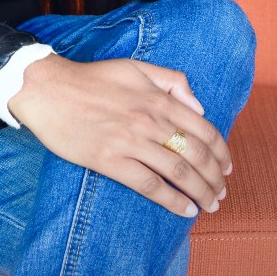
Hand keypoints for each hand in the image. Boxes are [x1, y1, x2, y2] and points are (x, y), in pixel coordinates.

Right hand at [9, 54, 230, 217]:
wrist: (49, 89)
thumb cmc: (91, 78)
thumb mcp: (135, 67)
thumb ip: (171, 80)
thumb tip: (199, 105)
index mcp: (157, 98)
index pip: (203, 130)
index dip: (221, 152)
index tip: (227, 166)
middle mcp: (149, 121)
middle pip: (196, 155)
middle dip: (215, 178)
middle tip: (222, 191)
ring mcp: (130, 142)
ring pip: (178, 172)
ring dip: (201, 192)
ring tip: (210, 204)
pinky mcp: (110, 161)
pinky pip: (150, 186)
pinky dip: (173, 201)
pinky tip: (185, 210)